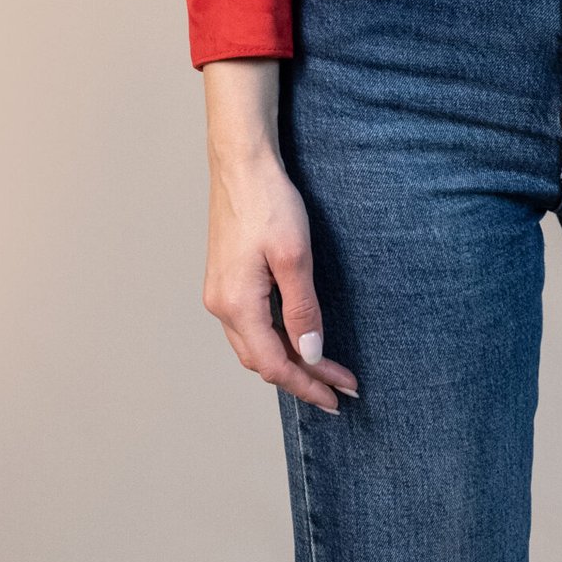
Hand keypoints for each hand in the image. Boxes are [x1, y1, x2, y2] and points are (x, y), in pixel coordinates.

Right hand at [202, 131, 359, 413]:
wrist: (242, 165)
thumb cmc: (269, 204)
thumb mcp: (294, 257)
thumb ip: (302, 310)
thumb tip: (311, 354)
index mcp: (236, 305)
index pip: (275, 365)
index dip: (309, 385)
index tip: (340, 395)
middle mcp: (221, 306)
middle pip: (263, 361)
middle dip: (303, 378)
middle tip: (340, 387)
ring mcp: (220, 293)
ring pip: (255, 346)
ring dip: (289, 362)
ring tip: (323, 372)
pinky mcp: (226, 280)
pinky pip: (250, 326)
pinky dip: (275, 341)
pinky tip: (294, 340)